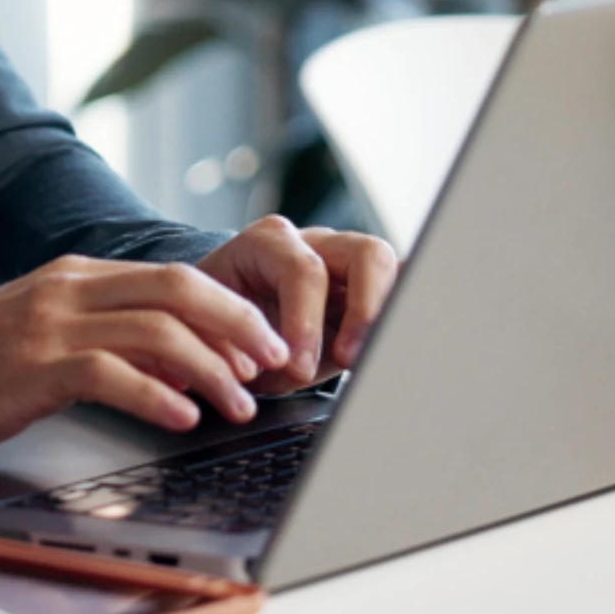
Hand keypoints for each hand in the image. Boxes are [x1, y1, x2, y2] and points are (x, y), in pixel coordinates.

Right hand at [0, 254, 293, 460]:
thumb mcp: (46, 336)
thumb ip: (107, 338)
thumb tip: (180, 364)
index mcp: (76, 276)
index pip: (171, 277)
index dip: (228, 308)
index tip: (263, 344)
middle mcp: (69, 287)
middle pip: (177, 287)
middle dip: (237, 324)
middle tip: (273, 363)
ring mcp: (51, 322)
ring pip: (156, 329)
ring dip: (211, 368)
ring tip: (239, 404)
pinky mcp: (35, 364)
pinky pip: (111, 372)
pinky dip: (156, 394)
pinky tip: (182, 418)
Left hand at [194, 217, 397, 390]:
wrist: (217, 317)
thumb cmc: (215, 323)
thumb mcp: (214, 332)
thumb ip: (234, 347)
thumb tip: (266, 369)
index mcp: (266, 244)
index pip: (303, 269)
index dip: (306, 321)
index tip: (298, 367)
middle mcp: (313, 244)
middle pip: (366, 254)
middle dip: (365, 310)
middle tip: (348, 360)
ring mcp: (344, 262)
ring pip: (393, 270)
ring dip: (387, 317)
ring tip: (370, 360)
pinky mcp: (366, 288)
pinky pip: (400, 290)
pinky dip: (401, 318)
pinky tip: (393, 351)